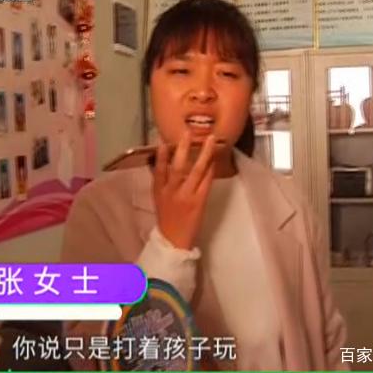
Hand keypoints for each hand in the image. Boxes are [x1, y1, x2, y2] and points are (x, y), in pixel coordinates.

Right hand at [153, 132, 216, 249]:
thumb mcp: (158, 198)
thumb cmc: (167, 217)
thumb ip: (161, 180)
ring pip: (196, 171)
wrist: (174, 240)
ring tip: (210, 140)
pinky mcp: (199, 201)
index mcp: (159, 191)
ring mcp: (187, 196)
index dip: (161, 156)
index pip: (158, 170)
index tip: (163, 141)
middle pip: (178, 167)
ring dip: (204, 154)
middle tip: (188, 132)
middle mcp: (172, 192)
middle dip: (183, 148)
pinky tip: (214, 159)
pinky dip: (211, 169)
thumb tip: (163, 159)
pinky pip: (206, 182)